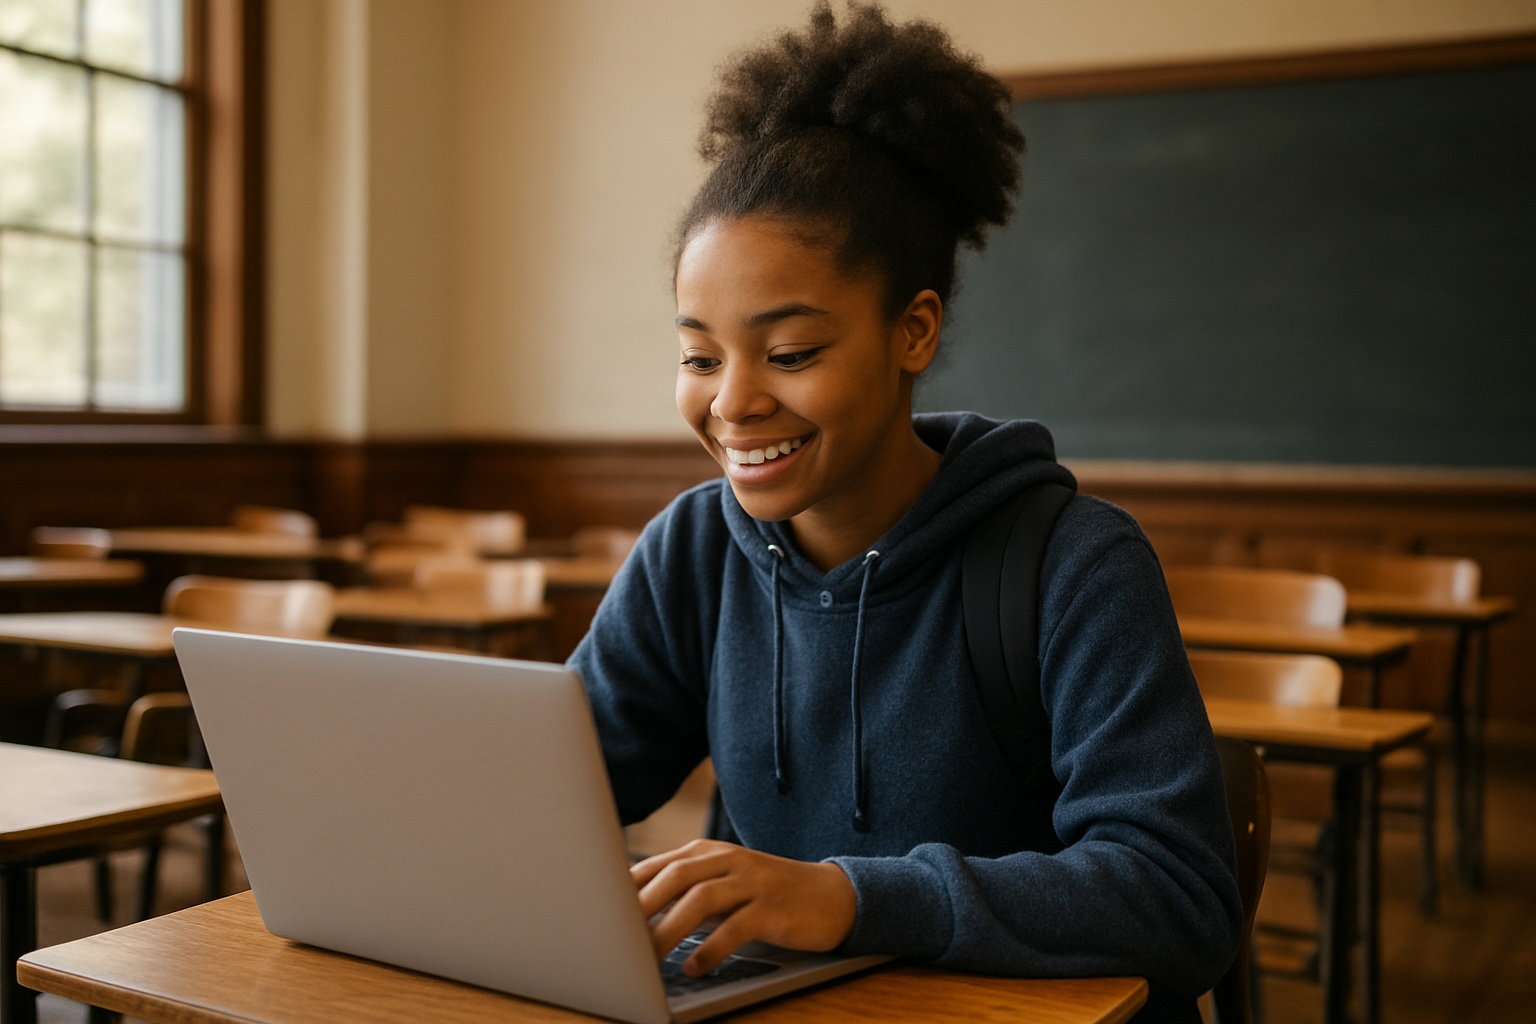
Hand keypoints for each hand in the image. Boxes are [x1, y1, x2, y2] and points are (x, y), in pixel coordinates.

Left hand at [631, 839, 856, 976]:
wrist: (832, 896)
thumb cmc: (767, 894)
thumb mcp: (725, 884)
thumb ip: (687, 892)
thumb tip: (634, 915)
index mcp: (710, 852)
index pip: (659, 864)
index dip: (628, 888)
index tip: (600, 913)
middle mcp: (729, 861)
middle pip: (676, 875)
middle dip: (642, 906)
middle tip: (616, 936)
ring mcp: (753, 882)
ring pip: (702, 899)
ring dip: (670, 930)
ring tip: (649, 959)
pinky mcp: (773, 908)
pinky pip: (736, 927)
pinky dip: (712, 948)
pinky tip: (695, 967)